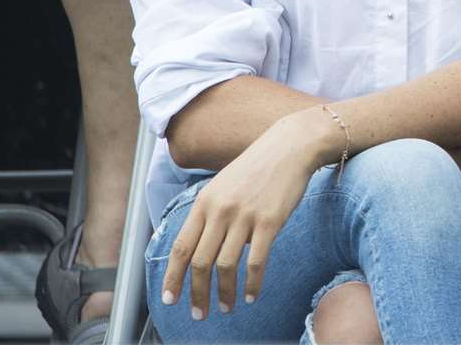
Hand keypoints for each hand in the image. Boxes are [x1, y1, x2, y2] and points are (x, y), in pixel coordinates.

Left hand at [161, 108, 334, 319]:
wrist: (291, 146)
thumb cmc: (258, 167)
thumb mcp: (224, 185)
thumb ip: (211, 214)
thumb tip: (206, 248)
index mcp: (204, 202)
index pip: (180, 247)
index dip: (173, 278)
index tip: (170, 299)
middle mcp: (220, 210)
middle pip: (199, 262)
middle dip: (196, 294)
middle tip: (199, 313)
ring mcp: (245, 216)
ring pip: (226, 266)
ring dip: (223, 293)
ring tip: (226, 308)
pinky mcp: (270, 221)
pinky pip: (256, 261)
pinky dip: (252, 283)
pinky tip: (253, 295)